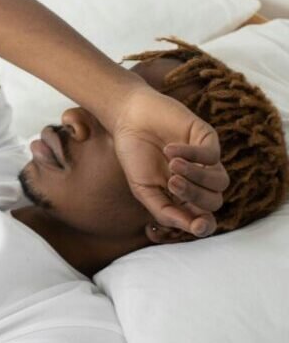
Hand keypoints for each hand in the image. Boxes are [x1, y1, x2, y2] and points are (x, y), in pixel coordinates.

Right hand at [112, 88, 229, 237]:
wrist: (128, 120)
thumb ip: (164, 211)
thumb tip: (193, 229)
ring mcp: (205, 160)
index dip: (205, 226)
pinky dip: (192, 154)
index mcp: (182, 196)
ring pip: (220, 181)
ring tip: (172, 164)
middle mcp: (198, 181)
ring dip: (197, 176)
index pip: (203, 218)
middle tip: (171, 182)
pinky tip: (170, 148)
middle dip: (194, 195)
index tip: (198, 226)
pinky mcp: (207, 139)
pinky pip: (212, 155)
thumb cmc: (134, 155)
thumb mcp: (143, 189)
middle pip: (213, 201)